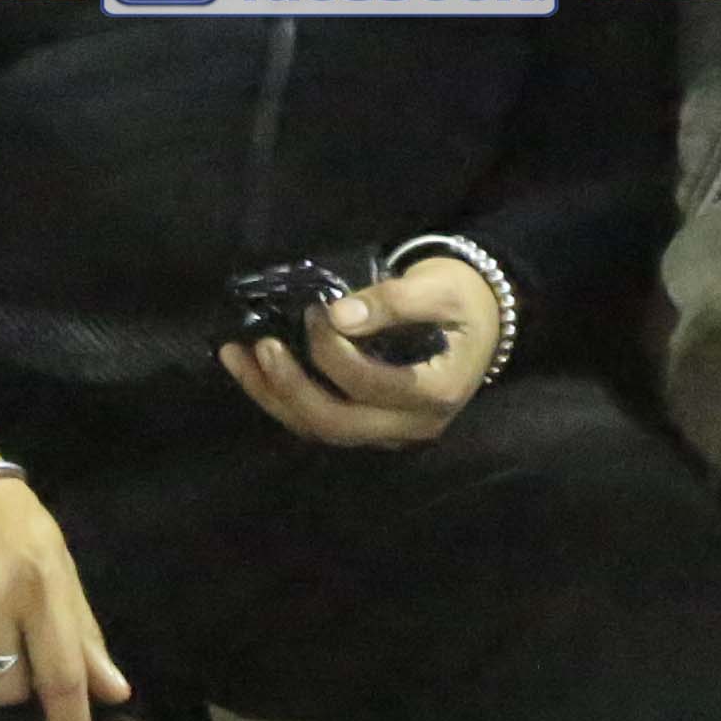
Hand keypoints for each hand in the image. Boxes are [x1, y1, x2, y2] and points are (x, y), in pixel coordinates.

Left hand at [220, 255, 504, 451]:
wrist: (482, 316)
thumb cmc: (462, 298)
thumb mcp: (437, 288)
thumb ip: (392, 301)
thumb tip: (336, 314)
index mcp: (435, 392)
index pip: (371, 383)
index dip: (333, 352)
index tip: (315, 312)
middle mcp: (412, 425)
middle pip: (337, 423)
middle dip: (290, 387)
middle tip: (260, 346)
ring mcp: (390, 432)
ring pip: (322, 430)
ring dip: (274, 397)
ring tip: (237, 358)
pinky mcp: (370, 426)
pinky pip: (321, 422)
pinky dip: (283, 400)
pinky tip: (253, 371)